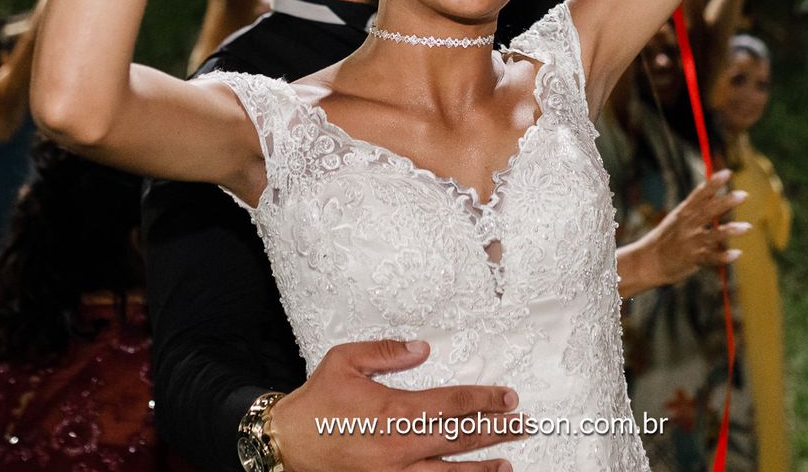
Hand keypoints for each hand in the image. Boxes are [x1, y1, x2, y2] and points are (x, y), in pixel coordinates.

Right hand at [265, 339, 521, 471]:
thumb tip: (423, 348)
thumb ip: (386, 351)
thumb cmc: (315, 402)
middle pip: (460, 439)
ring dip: (481, 469)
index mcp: (393, 410)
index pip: (452, 404)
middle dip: (495, 430)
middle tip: (522, 424)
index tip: (507, 396)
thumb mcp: (345, 361)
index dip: (484, 400)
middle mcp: (399, 446)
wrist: (284, 445)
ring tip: (507, 464)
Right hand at [632, 170, 749, 291]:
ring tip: (747, 227)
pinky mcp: (693, 260)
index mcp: (684, 212)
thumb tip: (714, 190)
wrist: (648, 262)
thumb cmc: (667, 238)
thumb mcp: (678, 218)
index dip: (713, 184)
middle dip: (726, 203)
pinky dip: (723, 257)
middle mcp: (687, 225)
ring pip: (713, 235)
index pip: (700, 194)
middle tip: (743, 195)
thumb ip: (696, 207)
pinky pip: (711, 258)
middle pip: (709, 211)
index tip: (727, 173)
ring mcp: (691, 243)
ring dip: (730, 230)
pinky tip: (737, 254)